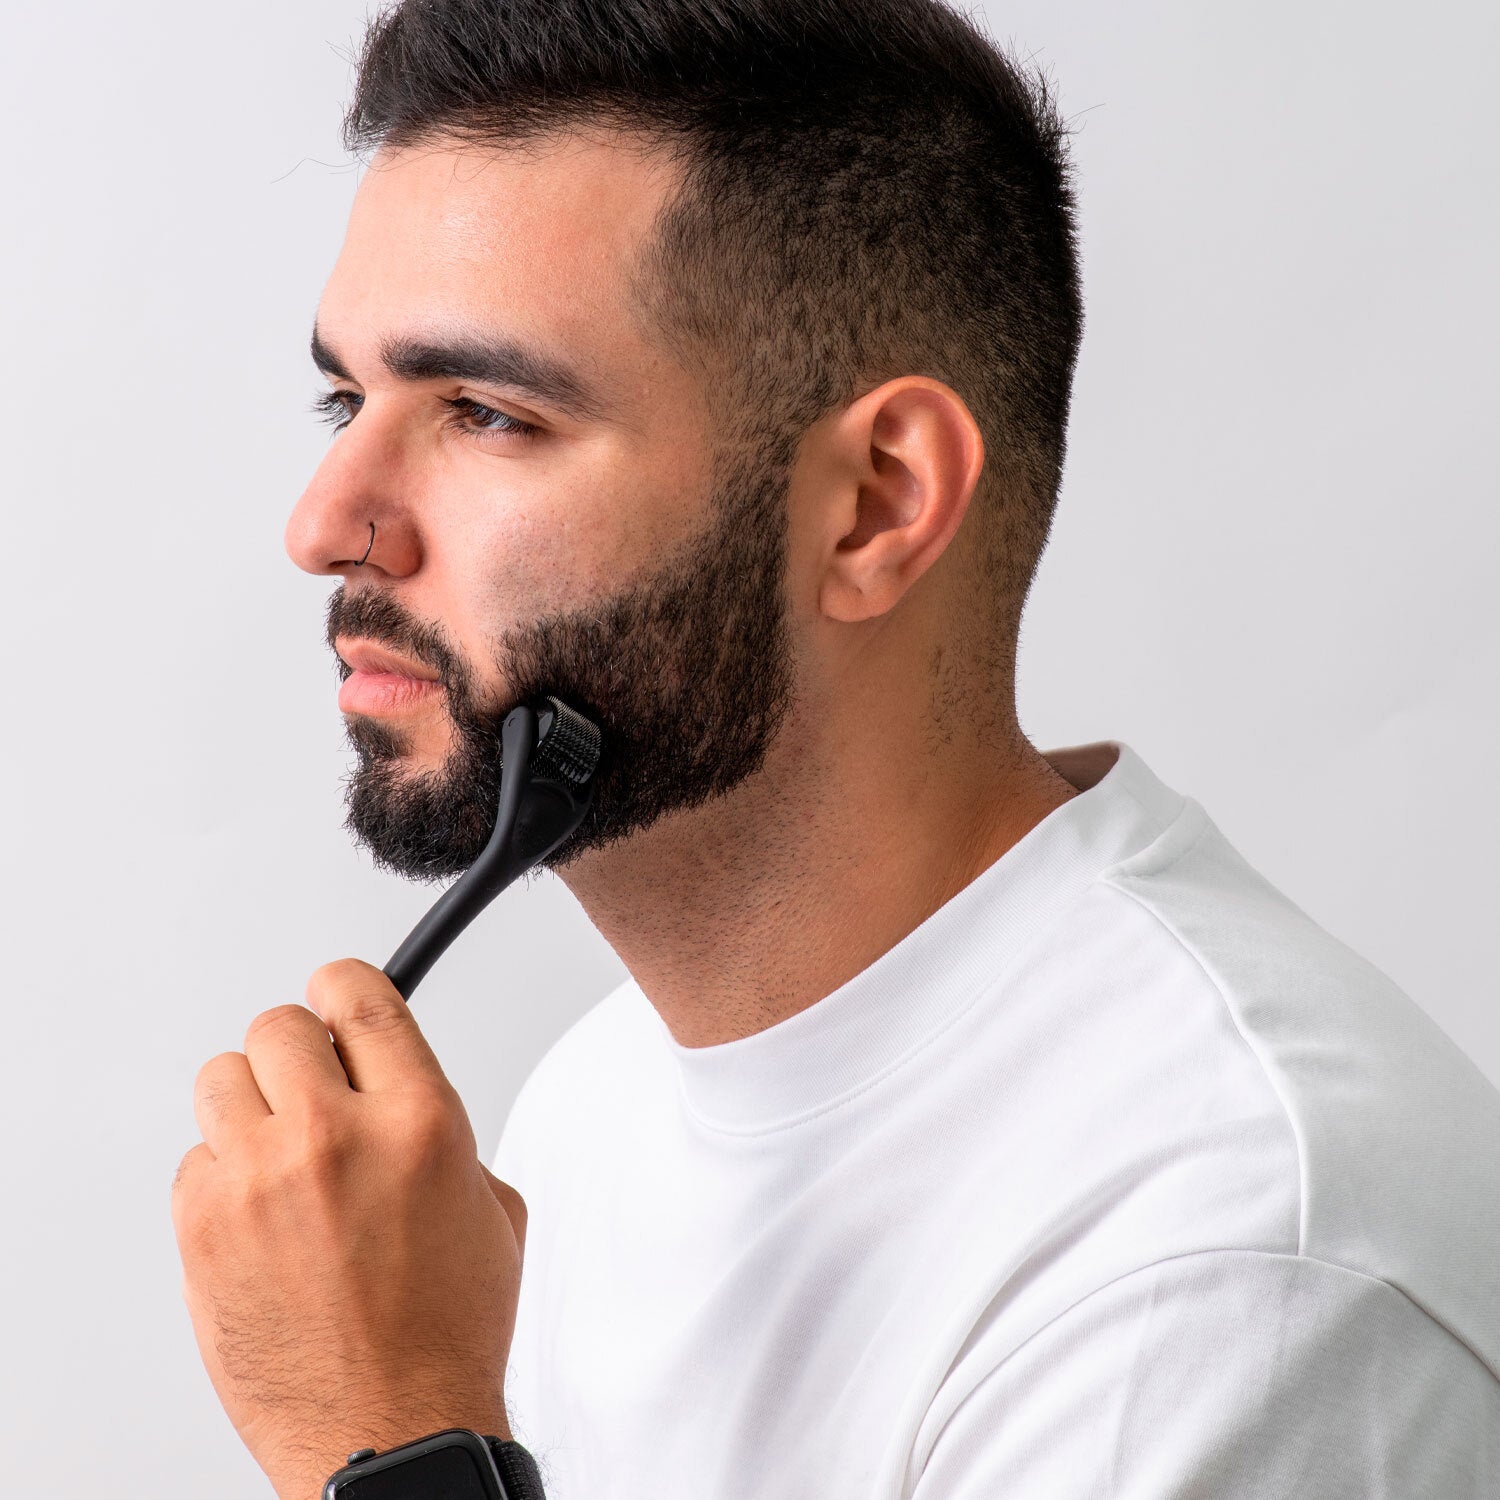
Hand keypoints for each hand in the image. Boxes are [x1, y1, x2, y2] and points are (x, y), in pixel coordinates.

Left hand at [171, 959, 525, 1497]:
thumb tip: (394, 1092)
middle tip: (314, 1095)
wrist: (390, 1430)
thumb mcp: (490, 1206)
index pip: (359, 996)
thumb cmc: (446, 1331)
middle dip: (299, 1055)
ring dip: (252, 1106)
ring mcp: (260, 1182)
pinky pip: (194, 1160)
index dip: (341, 986)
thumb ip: (441, 1129)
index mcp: (420, 1121)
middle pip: (279, 1026)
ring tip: (280, 1154)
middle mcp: (335, 1138)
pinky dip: (222, 1177)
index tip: (335, 997)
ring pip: (222, 1078)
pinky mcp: (204, 1230)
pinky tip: (261, 1218)